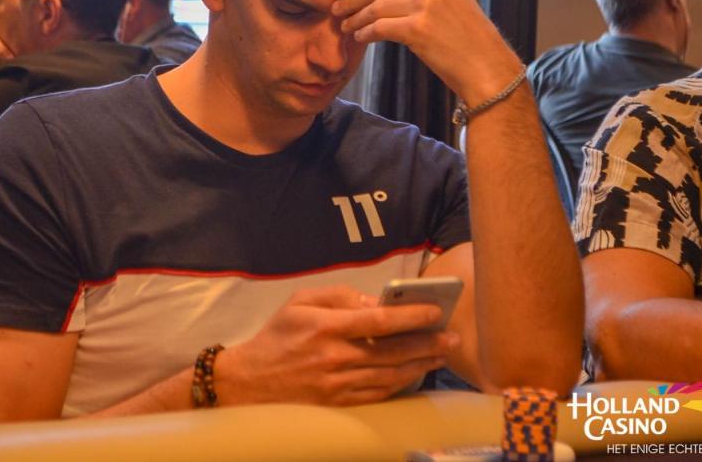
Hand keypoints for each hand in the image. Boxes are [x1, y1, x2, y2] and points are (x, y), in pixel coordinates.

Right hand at [214, 285, 458, 406]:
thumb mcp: (299, 302)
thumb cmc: (277, 336)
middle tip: (451, 337)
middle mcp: (335, 358)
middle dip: (427, 343)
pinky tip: (416, 374)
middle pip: (393, 351)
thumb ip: (337, 296)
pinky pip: (379, 394)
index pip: (379, 321)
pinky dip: (402, 384)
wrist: (250, 383)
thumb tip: (374, 302)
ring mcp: (339, 385)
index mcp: (326, 328)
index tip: (434, 311)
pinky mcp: (340, 404)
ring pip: (391, 376)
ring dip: (421, 365)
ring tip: (441, 354)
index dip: (411, 316)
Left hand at [332, 0, 522, 106]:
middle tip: (336, 7)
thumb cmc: (465, 38)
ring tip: (345, 26)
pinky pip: (378, 27)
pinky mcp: (418, 27)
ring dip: (355, 17)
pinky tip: (359, 38)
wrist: (486, 66)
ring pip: (374, 6)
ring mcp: (426, 3)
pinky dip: (364, 32)